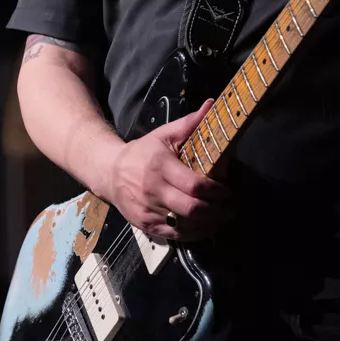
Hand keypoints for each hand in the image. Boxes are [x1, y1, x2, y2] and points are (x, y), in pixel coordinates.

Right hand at [102, 100, 230, 241]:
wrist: (109, 172)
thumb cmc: (143, 152)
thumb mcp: (164, 134)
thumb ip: (189, 123)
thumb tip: (212, 105)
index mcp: (160, 166)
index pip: (194, 185)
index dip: (216, 191)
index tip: (227, 191)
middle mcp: (153, 190)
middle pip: (192, 209)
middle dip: (217, 211)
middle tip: (230, 209)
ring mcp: (148, 209)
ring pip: (185, 226)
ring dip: (209, 225)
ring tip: (221, 218)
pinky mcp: (146, 224)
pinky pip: (176, 235)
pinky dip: (194, 234)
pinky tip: (204, 227)